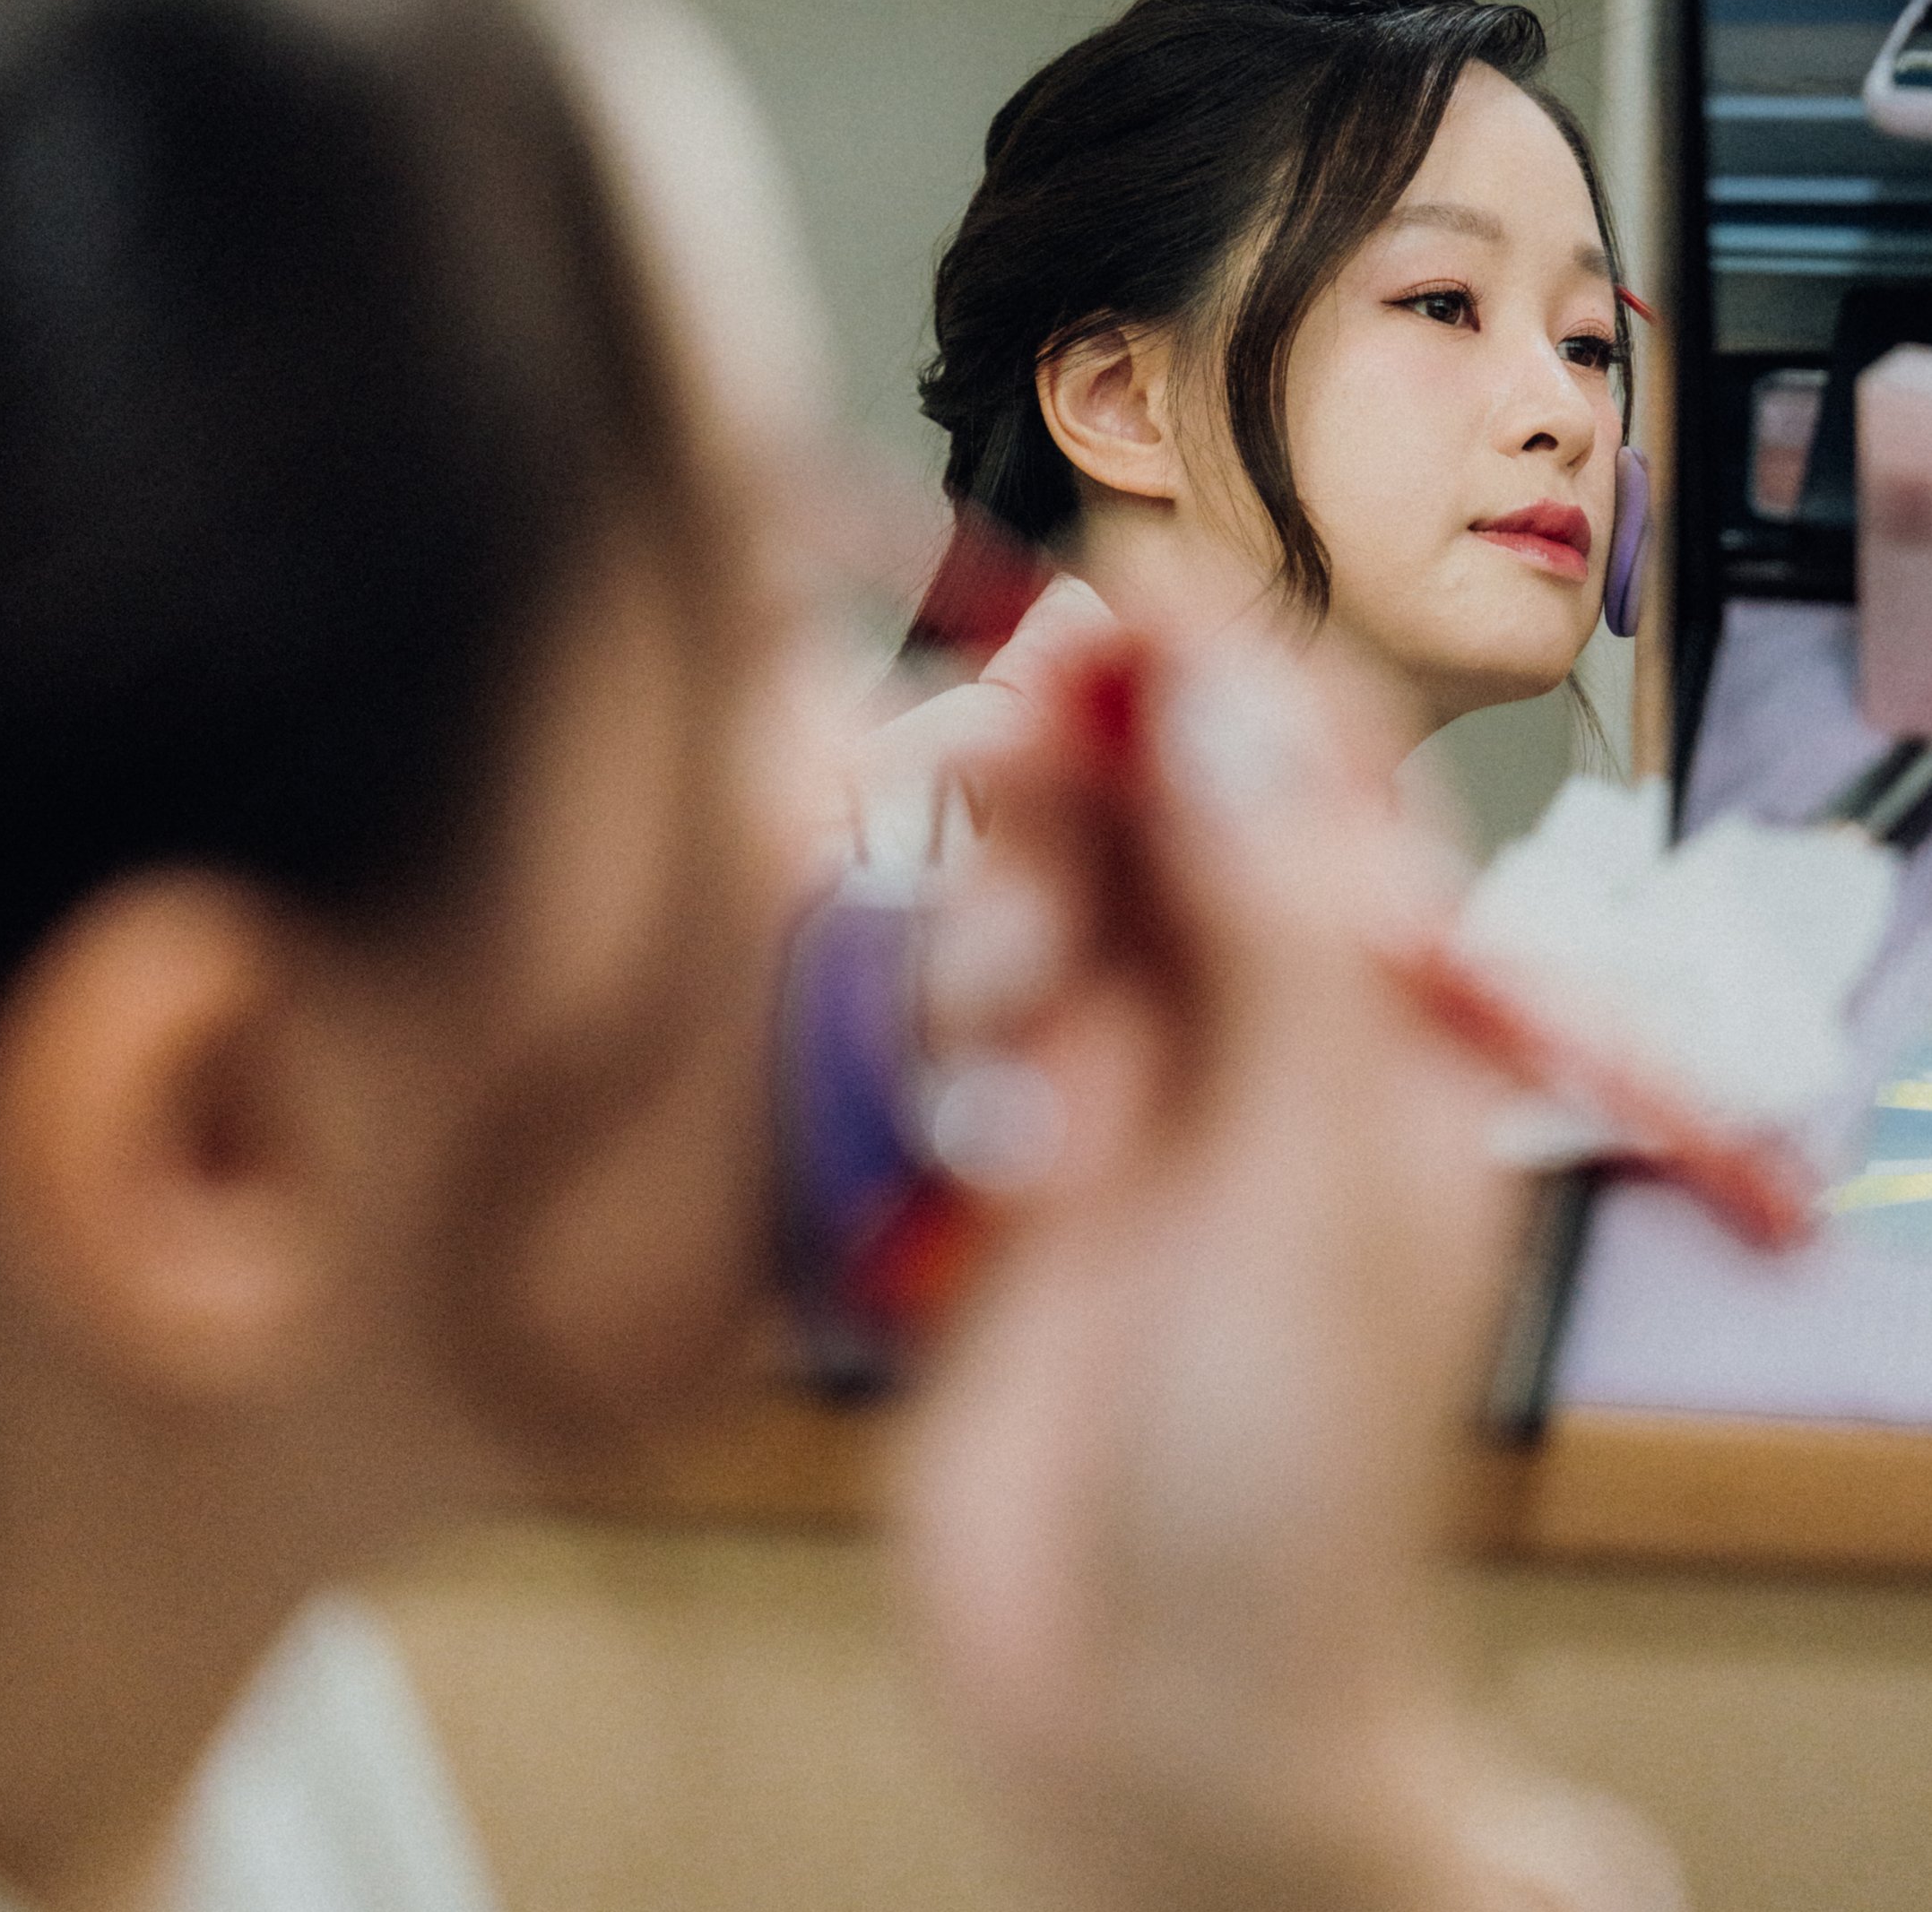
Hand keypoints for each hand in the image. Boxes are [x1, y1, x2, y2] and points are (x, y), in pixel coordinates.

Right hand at [899, 635, 1678, 1911]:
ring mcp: (1119, 1094)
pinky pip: (946, 1013)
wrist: (1149, 1729)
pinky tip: (974, 1147)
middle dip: (1060, 776)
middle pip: (1137, 804)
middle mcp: (1248, 1031)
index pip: (1306, 768)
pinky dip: (942, 1047)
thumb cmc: (1288, 1491)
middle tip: (985, 765)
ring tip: (1002, 1046)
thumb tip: (1231, 704)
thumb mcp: (1317, 1185)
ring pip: (1025, 892)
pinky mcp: (998, 1163)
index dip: (1214, 663)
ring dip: (991, 922)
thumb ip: (1280, 929)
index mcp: (1379, 1018)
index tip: (1109, 592)